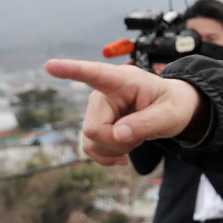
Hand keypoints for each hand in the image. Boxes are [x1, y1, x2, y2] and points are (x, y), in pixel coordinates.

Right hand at [44, 59, 203, 165]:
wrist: (171, 109)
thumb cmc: (172, 105)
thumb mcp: (170, 115)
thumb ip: (146, 124)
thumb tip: (118, 135)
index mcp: (123, 80)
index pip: (94, 74)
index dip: (71, 71)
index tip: (50, 65)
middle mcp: (102, 93)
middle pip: (94, 128)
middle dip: (118, 142)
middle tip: (141, 135)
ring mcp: (96, 109)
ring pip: (91, 141)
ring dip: (115, 149)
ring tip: (135, 136)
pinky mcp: (94, 124)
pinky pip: (90, 148)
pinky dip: (107, 156)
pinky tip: (122, 156)